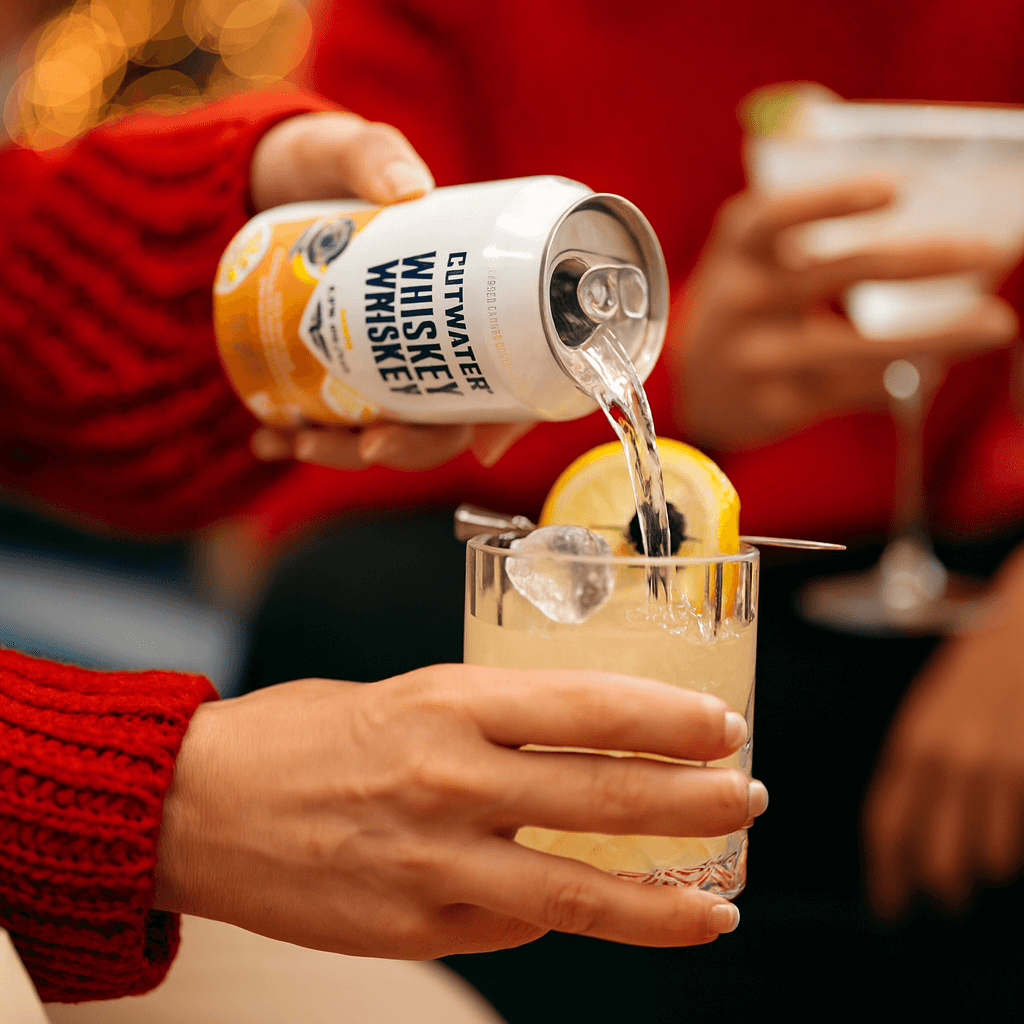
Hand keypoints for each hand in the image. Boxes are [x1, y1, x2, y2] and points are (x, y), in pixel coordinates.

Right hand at [154, 665, 766, 956]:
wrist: (197, 806)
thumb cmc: (301, 735)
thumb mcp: (404, 697)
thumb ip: (488, 728)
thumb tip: (573, 753)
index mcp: (448, 704)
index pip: (587, 707)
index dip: (668, 719)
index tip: (722, 726)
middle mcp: (449, 782)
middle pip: (602, 796)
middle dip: (694, 802)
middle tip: (748, 799)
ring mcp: (434, 866)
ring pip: (577, 892)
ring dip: (663, 898)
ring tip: (721, 901)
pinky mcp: (414, 928)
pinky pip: (516, 928)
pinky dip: (568, 918)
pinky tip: (601, 910)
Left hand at [248, 110, 533, 469]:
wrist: (258, 175)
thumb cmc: (326, 162)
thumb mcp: (353, 148)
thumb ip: (376, 155)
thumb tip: (412, 191)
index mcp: (464, 301)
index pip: (512, 374)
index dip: (511, 419)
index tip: (481, 444)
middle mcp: (428, 341)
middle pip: (445, 421)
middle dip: (411, 448)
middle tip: (370, 445)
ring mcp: (378, 361)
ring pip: (385, 429)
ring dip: (347, 453)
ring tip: (301, 445)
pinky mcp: (329, 369)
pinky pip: (325, 418)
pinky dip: (296, 437)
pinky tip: (267, 441)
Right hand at [671, 181, 1017, 450]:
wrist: (694, 386)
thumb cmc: (744, 303)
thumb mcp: (748, 253)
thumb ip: (797, 211)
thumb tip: (875, 164)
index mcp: (737, 250)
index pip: (777, 217)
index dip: (830, 202)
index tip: (893, 191)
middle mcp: (740, 301)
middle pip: (838, 275)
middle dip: (922, 261)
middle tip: (990, 252)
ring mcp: (757, 358)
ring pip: (855, 348)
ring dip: (934, 336)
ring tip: (996, 326)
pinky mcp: (775, 405)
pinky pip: (852, 391)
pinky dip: (901, 376)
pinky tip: (936, 366)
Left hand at [864, 545, 1023, 916]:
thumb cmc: (979, 667)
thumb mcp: (931, 712)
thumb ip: (917, 767)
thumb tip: (908, 829)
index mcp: (912, 742)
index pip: (885, 825)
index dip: (885, 875)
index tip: (887, 906)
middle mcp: (950, 759)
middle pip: (933, 856)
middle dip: (937, 886)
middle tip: (942, 896)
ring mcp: (1000, 767)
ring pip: (986, 858)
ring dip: (982, 867)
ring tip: (981, 861)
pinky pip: (1020, 839)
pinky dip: (1013, 847)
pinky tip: (1008, 834)